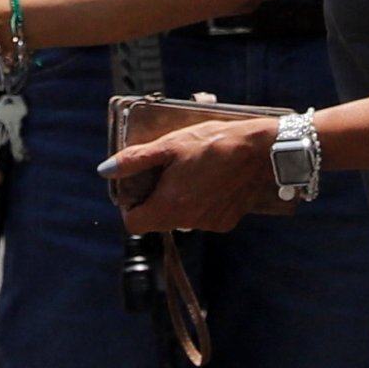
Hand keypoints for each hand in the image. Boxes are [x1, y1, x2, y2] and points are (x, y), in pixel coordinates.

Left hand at [108, 116, 275, 233]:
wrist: (263, 151)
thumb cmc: (215, 144)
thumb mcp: (169, 145)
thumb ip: (134, 160)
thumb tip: (105, 170)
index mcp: (169, 206)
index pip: (133, 224)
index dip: (129, 206)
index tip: (137, 187)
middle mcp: (187, 222)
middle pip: (157, 220)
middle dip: (154, 198)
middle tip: (164, 172)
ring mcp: (208, 224)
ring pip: (180, 218)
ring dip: (178, 200)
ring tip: (190, 171)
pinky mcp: (226, 221)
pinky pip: (203, 216)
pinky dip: (201, 202)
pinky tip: (210, 180)